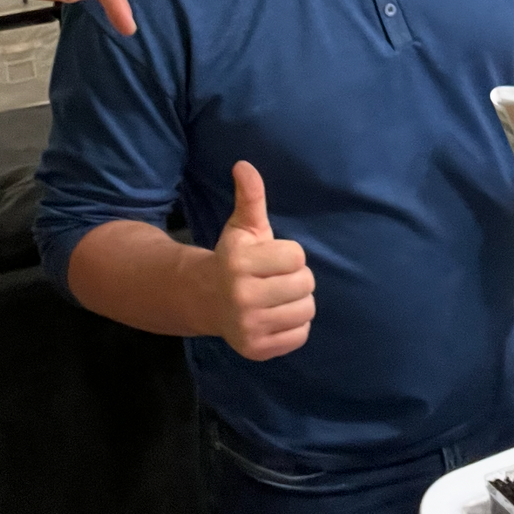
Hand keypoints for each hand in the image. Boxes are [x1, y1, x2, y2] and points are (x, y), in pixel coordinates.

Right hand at [214, 161, 316, 360]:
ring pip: (306, 310)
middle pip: (306, 284)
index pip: (297, 257)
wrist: (207, 300)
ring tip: (277, 297)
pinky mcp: (256, 349)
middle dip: (296, 278)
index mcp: (238, 263)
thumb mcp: (242, 227)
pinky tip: (275, 316)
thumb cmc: (235, 259)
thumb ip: (250, 196)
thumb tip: (244, 164)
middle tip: (275, 279)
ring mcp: (248, 326)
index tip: (271, 258)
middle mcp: (240, 297)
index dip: (288, 255)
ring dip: (298, 302)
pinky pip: (300, 335)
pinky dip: (294, 326)